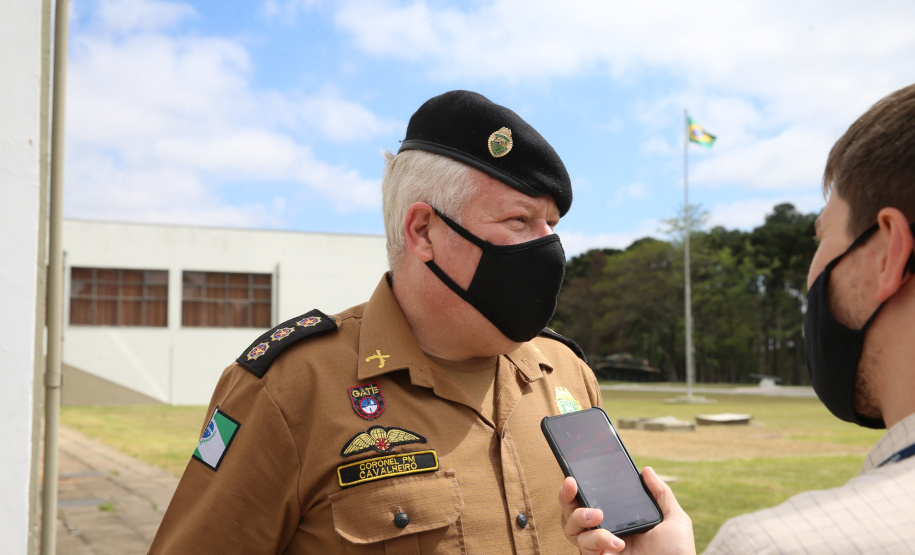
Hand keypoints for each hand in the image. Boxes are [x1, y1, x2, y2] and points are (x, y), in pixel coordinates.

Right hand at [558, 466, 695, 554]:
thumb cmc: (677, 553)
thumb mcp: (673, 519)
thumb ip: (660, 493)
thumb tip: (646, 470)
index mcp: (620, 519)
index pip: (593, 500)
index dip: (580, 487)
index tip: (577, 473)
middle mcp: (605, 531)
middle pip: (572, 512)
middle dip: (565, 496)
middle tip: (571, 484)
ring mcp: (601, 547)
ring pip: (571, 529)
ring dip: (579, 516)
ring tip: (597, 515)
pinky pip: (585, 547)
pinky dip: (599, 539)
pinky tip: (618, 542)